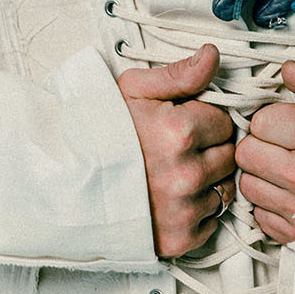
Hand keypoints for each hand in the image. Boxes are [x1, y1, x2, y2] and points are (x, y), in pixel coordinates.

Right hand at [118, 43, 235, 257]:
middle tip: (179, 148)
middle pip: (229, 157)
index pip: (225, 122)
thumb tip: (213, 54)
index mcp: (180, 132)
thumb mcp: (134, 90)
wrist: (64, 183)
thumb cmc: (99, 132)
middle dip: (210, 149)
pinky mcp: (179, 239)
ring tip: (174, 173)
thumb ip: (180, 73)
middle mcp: (186, 174)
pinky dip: (199, 212)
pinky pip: (212, 222)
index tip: (183, 124)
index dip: (205, 120)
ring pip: (223, 190)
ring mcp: (183, 210)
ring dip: (207, 181)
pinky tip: (173, 199)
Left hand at [235, 60, 294, 243]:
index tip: (288, 125)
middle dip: (259, 147)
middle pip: (246, 154)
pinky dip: (269, 206)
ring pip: (248, 185)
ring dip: (261, 177)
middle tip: (282, 147)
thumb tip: (288, 69)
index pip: (259, 122)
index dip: (272, 120)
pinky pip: (260, 215)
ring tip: (286, 171)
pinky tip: (291, 196)